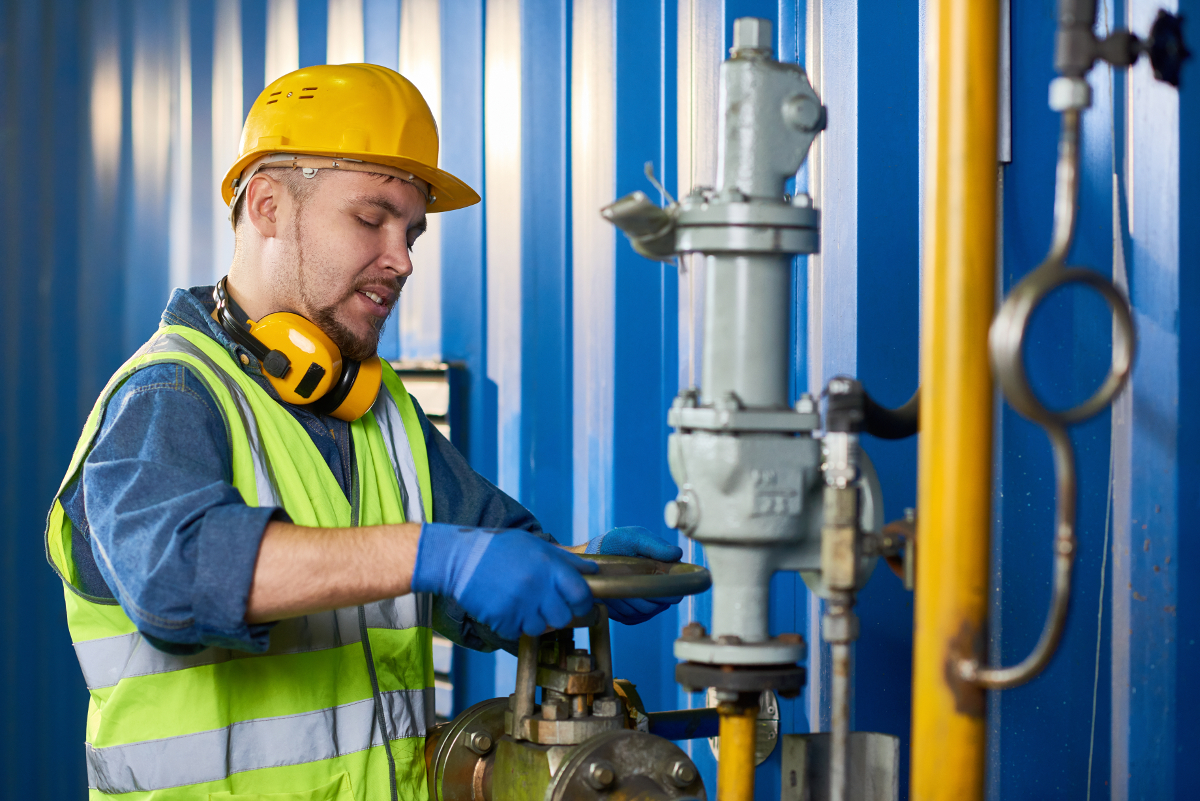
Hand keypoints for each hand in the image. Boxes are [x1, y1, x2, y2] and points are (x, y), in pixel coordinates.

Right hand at [412, 523, 597, 639]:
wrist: (459, 558)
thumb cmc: (499, 548)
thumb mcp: (535, 545)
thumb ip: (565, 560)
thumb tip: (592, 571)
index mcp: (549, 566)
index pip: (581, 595)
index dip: (584, 603)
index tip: (579, 604)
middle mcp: (537, 587)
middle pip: (564, 618)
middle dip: (558, 614)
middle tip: (546, 605)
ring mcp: (519, 606)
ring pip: (541, 629)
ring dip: (534, 621)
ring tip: (521, 604)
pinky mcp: (502, 620)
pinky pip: (518, 633)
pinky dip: (513, 626)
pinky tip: (505, 607)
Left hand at [584, 526, 684, 624]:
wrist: (595, 553)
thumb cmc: (617, 542)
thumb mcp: (634, 537)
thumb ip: (655, 545)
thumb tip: (677, 553)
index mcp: (666, 575)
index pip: (674, 593)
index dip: (662, 588)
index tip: (647, 577)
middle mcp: (657, 593)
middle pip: (657, 605)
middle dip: (641, 591)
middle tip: (626, 575)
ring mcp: (643, 606)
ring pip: (643, 611)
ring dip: (628, 597)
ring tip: (616, 580)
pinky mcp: (628, 615)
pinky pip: (629, 617)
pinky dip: (618, 606)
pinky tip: (611, 592)